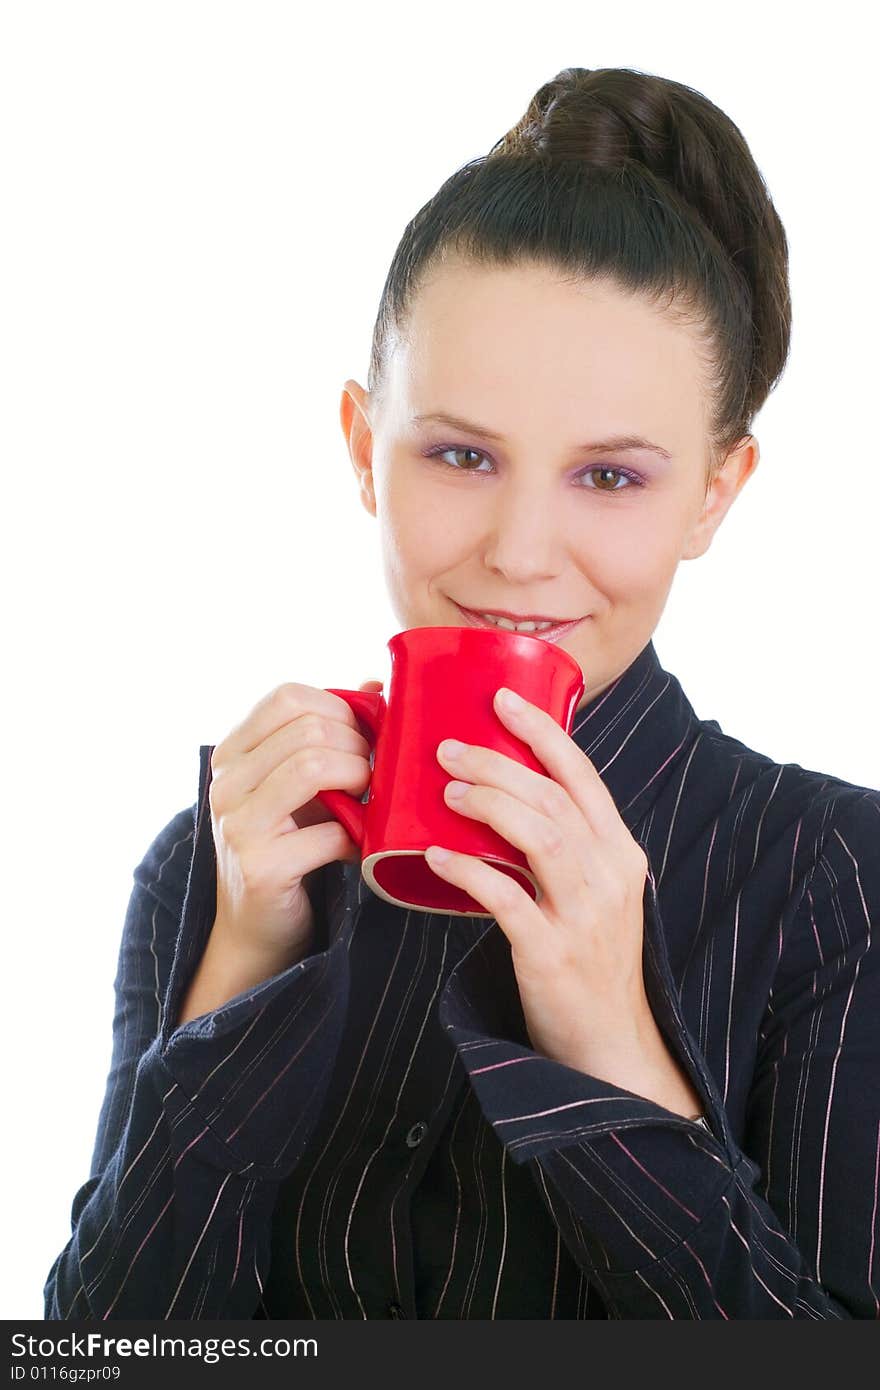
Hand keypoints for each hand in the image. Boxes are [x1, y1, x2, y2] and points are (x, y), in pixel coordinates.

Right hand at [207, 678, 381, 965]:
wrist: (257, 925)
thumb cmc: (288, 841)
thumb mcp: (302, 780)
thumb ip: (332, 732)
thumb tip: (377, 685)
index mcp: (231, 752)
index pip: (288, 698)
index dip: (338, 708)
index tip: (363, 735)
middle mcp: (225, 782)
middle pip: (309, 729)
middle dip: (358, 746)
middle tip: (374, 773)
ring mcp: (238, 824)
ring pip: (314, 766)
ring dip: (359, 779)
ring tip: (368, 799)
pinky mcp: (262, 866)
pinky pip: (330, 830)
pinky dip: (358, 836)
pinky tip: (358, 845)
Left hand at [424, 686, 700, 1114]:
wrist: (611, 1046)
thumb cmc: (591, 961)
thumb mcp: (594, 893)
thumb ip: (563, 846)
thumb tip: (502, 796)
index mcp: (620, 851)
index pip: (581, 775)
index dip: (541, 731)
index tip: (501, 698)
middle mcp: (609, 874)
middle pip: (551, 797)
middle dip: (497, 761)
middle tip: (447, 746)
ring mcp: (585, 915)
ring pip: (538, 835)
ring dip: (487, 802)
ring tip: (446, 788)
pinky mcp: (552, 954)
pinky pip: (505, 899)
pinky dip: (469, 869)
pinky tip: (436, 853)